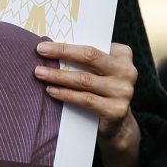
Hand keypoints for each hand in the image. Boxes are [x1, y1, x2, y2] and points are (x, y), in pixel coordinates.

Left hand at [35, 42, 140, 166]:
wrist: (116, 122)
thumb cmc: (100, 88)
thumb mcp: (97, 69)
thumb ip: (84, 58)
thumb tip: (50, 47)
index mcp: (122, 55)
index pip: (92, 46)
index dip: (67, 45)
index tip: (44, 44)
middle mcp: (127, 72)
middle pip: (90, 57)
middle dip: (62, 52)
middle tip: (40, 51)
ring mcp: (123, 92)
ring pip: (85, 79)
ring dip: (58, 76)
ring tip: (39, 73)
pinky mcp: (116, 110)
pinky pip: (85, 100)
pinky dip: (66, 94)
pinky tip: (51, 91)